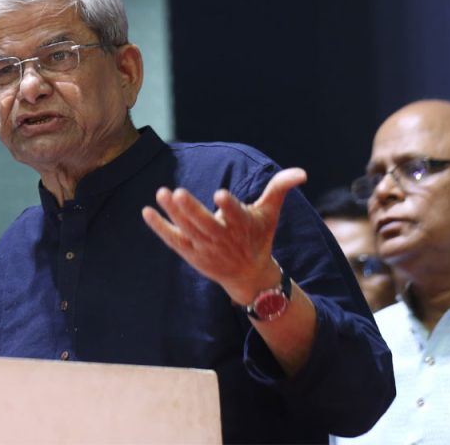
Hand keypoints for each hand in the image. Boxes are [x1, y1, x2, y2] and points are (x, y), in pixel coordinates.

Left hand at [142, 168, 306, 303]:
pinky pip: (173, 240)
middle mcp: (223, 239)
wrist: (248, 276)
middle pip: (206, 225)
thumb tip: (302, 172)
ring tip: (161, 193)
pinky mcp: (191, 253)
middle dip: (192, 210)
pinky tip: (147, 212)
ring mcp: (205, 248)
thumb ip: (280, 188)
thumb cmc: (259, 236)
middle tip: (178, 192)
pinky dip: (160, 228)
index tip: (219, 194)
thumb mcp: (270, 213)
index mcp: (243, 226)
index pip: (236, 215)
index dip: (229, 206)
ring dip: (172, 214)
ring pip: (187, 231)